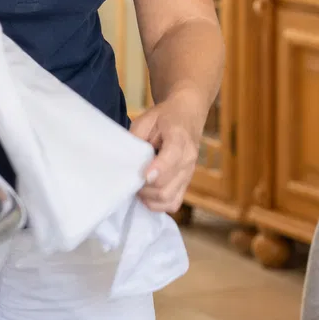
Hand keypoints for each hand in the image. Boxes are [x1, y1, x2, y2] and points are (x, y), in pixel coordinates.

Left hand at [128, 91, 206, 212]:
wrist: (187, 115)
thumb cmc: (164, 117)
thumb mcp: (146, 119)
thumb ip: (137, 139)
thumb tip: (128, 161)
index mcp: (179, 138)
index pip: (172, 158)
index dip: (157, 169)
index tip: (143, 175)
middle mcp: (188, 159)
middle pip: (166, 186)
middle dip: (144, 188)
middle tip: (133, 178)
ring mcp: (189, 173)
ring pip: (168, 198)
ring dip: (149, 197)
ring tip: (139, 186)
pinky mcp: (186, 183)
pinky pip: (174, 203)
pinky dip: (158, 204)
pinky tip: (148, 193)